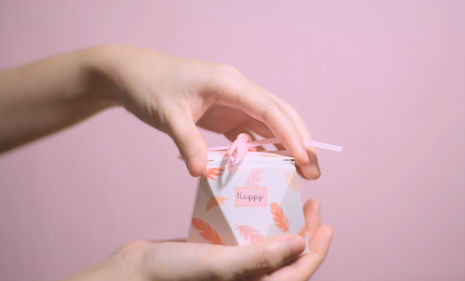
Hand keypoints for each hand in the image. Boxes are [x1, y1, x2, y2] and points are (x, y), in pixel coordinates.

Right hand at [64, 199, 332, 280]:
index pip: (296, 273)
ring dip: (281, 224)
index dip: (316, 252)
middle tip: (312, 205)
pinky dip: (256, 220)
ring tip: (290, 200)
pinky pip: (246, 236)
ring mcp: (233, 266)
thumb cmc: (173, 274)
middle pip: (286, 258)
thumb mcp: (220, 265)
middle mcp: (248, 279)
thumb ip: (260, 258)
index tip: (327, 225)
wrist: (134, 271)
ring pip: (268, 245)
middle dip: (303, 233)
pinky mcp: (219, 252)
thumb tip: (301, 245)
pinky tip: (257, 201)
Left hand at [88, 45, 319, 178]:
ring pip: (269, 121)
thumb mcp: (167, 114)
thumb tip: (201, 173)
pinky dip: (263, 147)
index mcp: (228, 83)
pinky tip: (270, 166)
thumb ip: (187, 143)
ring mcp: (232, 100)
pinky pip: (250, 130)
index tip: (305, 159)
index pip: (269, 109)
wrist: (131, 73)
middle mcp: (236, 89)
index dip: (290, 135)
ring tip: (301, 172)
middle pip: (279, 113)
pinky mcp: (224, 111)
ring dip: (285, 145)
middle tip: (314, 171)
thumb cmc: (149, 85)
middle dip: (300, 140)